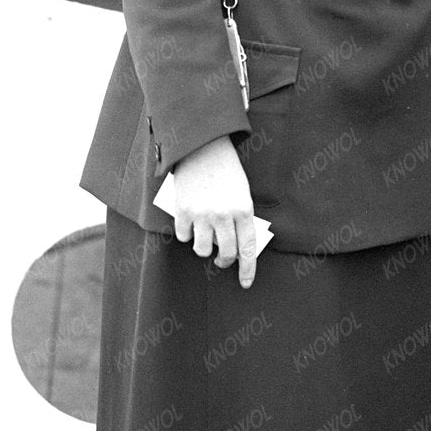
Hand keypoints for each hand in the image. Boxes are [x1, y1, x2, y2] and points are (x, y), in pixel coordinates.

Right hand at [168, 135, 258, 287]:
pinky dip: (187, 234)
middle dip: (224, 260)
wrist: (202, 147)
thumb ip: (241, 219)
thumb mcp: (242, 193)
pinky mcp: (183, 211)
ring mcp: (202, 214)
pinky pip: (184, 236)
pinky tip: (190, 224)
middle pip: (224, 253)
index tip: (245, 283)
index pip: (247, 249)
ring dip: (203, 247)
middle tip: (222, 258)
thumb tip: (237, 246)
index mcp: (243, 210)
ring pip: (201, 249)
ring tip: (204, 237)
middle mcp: (223, 215)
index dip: (247, 269)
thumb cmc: (226, 171)